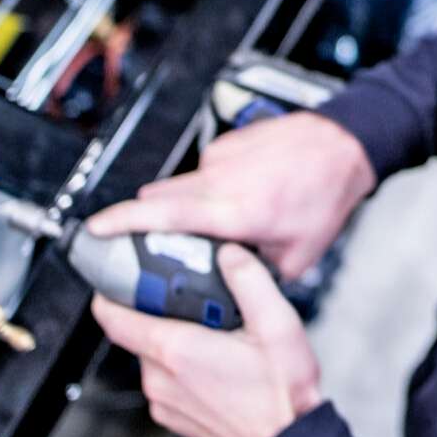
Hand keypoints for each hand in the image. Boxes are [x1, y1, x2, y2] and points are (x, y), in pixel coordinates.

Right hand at [87, 110, 374, 280]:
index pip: (165, 214)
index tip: (94, 230)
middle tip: (144, 250)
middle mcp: (222, 179)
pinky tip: (238, 198)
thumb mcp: (296, 257)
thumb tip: (227, 292)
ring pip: (178, 188)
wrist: (342, 145)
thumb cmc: (325, 195)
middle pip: (158, 201)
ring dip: (182, 210)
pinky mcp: (224, 145)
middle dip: (146, 225)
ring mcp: (220, 158)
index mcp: (237, 210)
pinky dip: (207, 190)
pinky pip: (199, 174)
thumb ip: (255, 277)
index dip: (122, 222)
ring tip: (212, 225)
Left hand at [91, 245, 322, 436]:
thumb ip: (250, 280)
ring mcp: (164, 401)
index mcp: (177, 350)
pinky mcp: (172, 416)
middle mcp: (161, 378)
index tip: (114, 279)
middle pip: (136, 333)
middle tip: (188, 300)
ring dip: (170, 341)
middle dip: (155, 314)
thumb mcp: (277, 323)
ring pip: (150, 357)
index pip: (113, 319)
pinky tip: (211, 363)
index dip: (107, 294)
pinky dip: (178, 367)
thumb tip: (229, 254)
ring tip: (208, 333)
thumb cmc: (282, 392)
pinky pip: (163, 380)